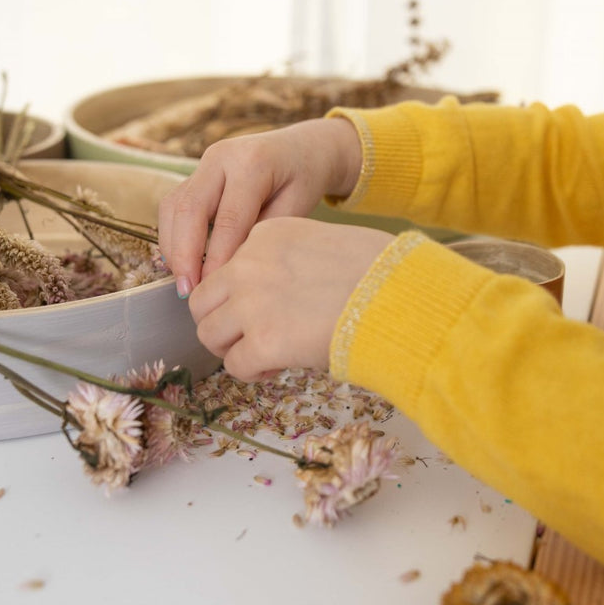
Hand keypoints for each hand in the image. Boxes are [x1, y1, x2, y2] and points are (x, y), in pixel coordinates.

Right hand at [157, 117, 363, 295]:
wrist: (301, 149)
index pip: (228, 218)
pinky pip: (174, 205)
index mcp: (252, 162)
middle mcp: (221, 157)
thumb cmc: (303, 180)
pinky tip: (182, 263)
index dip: (216, 257)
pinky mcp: (195, 175)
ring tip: (183, 282)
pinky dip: (173, 235)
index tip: (213, 288)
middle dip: (184, 254)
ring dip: (173, 247)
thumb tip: (229, 270)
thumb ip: (262, 234)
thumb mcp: (296, 207)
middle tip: (187, 291)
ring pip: (174, 206)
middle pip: (189, 208)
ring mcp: (204, 163)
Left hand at [187, 217, 392, 379]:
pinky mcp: (262, 341)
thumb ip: (290, 261)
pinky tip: (280, 366)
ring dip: (234, 348)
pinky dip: (254, 371)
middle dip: (223, 323)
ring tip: (266, 354)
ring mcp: (251, 302)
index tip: (269, 310)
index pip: (227, 268)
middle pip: (203, 301)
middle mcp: (249, 263)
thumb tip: (279, 294)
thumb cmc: (381, 273)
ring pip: (209, 334)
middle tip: (251, 338)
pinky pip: (234, 365)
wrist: (400, 299)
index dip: (242, 296)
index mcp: (266, 234)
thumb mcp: (325, 244)